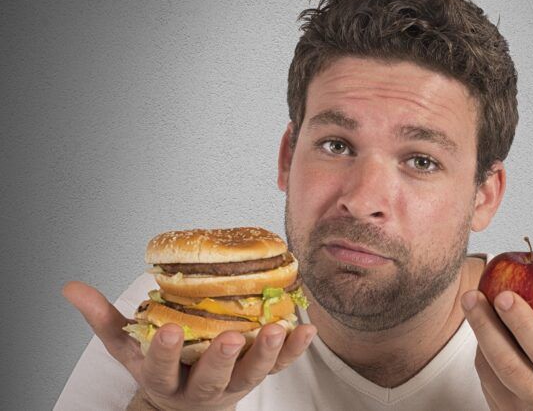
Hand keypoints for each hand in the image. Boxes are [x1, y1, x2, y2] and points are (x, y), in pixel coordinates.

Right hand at [63, 281, 316, 410]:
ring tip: (278, 329)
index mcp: (165, 380)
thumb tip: (70, 288)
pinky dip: (294, 349)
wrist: (188, 405)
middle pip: (212, 379)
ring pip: (252, 375)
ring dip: (267, 354)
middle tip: (230, 337)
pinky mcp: (259, 375)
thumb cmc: (160, 365)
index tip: (171, 330)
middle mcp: (201, 388)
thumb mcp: (127, 347)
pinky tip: (306, 327)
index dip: (166, 353)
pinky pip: (281, 366)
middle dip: (220, 360)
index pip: (162, 368)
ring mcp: (234, 384)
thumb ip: (103, 319)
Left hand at [462, 269, 532, 410]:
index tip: (504, 295)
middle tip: (471, 296)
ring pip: (491, 373)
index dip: (522, 322)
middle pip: (508, 364)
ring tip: (473, 305)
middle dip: (485, 326)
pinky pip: (487, 382)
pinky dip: (482, 353)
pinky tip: (482, 329)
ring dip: (479, 336)